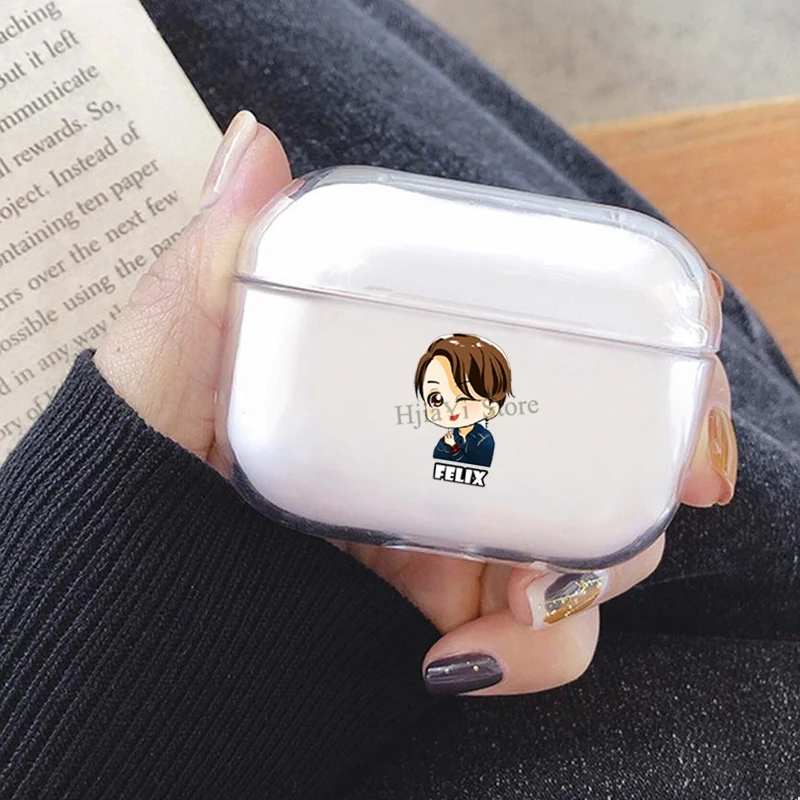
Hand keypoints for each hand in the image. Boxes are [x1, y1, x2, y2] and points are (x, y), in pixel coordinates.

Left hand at [95, 112, 737, 696]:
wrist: (138, 575)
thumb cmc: (155, 452)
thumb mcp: (178, 352)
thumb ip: (215, 258)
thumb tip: (254, 150)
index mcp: (421, 360)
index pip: (557, 333)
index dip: (643, 346)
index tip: (681, 375)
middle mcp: (460, 435)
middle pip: (602, 442)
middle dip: (650, 469)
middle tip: (672, 483)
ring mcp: (467, 523)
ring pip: (590, 546)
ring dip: (591, 580)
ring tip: (520, 605)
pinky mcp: (457, 597)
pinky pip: (538, 635)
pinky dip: (531, 656)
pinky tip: (461, 659)